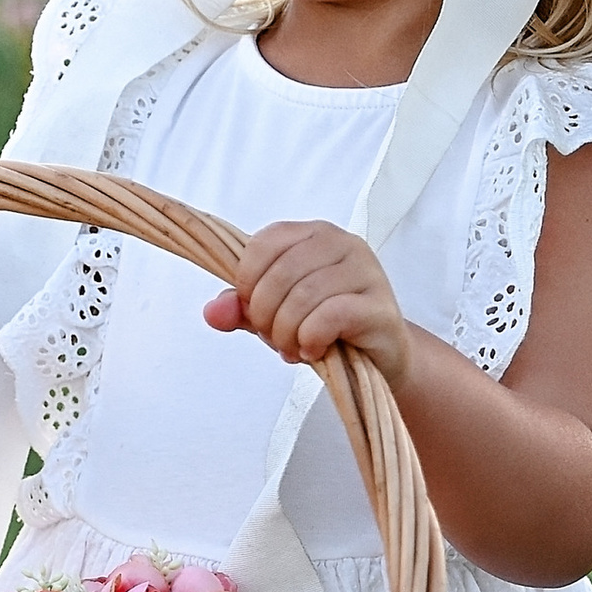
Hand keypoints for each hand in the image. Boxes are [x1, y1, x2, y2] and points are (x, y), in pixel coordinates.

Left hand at [203, 220, 411, 382]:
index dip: (247, 283)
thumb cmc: (327, 328)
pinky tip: (314, 350)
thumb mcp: (275, 315)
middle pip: (280, 274)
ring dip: (287, 333)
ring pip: (303, 296)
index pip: (263, 244)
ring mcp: (366, 271)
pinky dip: (311, 339)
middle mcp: (342, 243)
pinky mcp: (379, 305)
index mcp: (314, 234)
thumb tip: (212, 312)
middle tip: (275, 338)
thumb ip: (242, 309)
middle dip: (265, 315)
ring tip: (293, 348)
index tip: (253, 310)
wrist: (379, 357)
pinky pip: (330, 316)